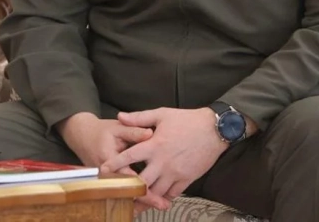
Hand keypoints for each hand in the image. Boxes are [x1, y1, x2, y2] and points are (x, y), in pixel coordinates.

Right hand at [56, 112, 172, 211]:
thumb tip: (151, 133)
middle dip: (144, 199)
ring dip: (141, 200)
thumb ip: (134, 131)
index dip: (142, 185)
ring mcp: (105, 180)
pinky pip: (120, 191)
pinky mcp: (107, 182)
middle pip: (126, 190)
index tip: (157, 193)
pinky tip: (147, 200)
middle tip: (162, 204)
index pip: (126, 176)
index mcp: (108, 158)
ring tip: (159, 204)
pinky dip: (134, 195)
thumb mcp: (118, 127)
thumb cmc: (101, 131)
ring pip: (123, 194)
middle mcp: (105, 173)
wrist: (82, 136)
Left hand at [100, 107, 226, 204]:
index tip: (103, 170)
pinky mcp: (187, 179)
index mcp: (155, 145)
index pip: (130, 157)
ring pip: (156, 192)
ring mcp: (175, 172)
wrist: (214, 129)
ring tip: (134, 204)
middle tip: (117, 196)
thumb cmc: (187, 120)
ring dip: (145, 198)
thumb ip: (139, 118)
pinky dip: (163, 198)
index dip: (115, 164)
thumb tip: (120, 116)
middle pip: (142, 182)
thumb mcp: (162, 114)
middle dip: (129, 190)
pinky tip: (156, 199)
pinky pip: (172, 194)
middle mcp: (163, 161)